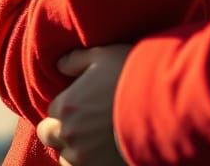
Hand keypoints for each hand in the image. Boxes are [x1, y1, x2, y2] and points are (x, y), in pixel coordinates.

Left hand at [37, 46, 130, 165]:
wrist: (160, 106)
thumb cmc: (130, 76)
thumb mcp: (102, 55)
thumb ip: (75, 59)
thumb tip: (59, 65)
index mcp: (66, 105)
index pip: (53, 109)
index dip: (66, 105)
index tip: (81, 103)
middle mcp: (68, 133)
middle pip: (49, 135)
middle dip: (60, 129)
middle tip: (81, 122)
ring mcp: (82, 156)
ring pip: (65, 157)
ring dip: (74, 150)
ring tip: (93, 139)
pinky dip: (89, 163)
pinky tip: (102, 152)